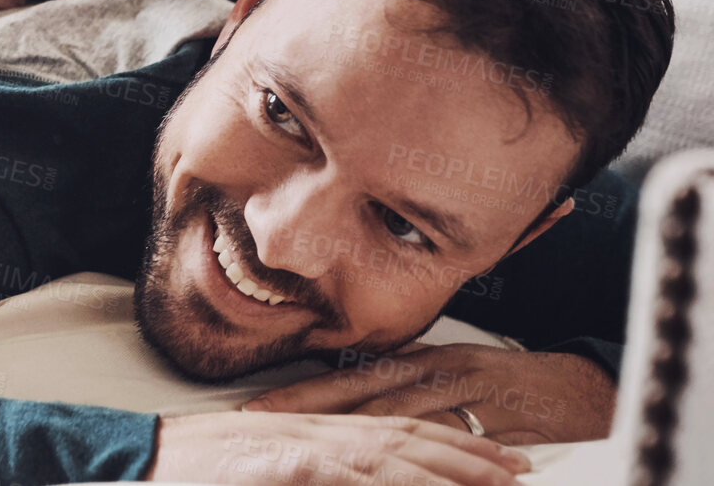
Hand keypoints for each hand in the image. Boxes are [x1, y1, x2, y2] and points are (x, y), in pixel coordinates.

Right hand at [147, 409, 532, 481]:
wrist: (145, 460)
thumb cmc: (200, 475)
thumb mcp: (271, 473)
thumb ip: (317, 474)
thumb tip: (361, 479)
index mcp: (314, 433)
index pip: (396, 432)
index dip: (452, 444)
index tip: (502, 460)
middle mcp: (313, 432)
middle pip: (403, 438)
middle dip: (467, 455)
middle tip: (524, 467)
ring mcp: (295, 446)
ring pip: (382, 455)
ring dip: (440, 468)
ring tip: (491, 481)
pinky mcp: (275, 464)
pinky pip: (336, 475)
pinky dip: (373, 480)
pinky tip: (404, 485)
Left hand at [244, 342, 615, 446]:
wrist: (581, 387)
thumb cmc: (505, 389)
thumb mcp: (448, 380)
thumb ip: (400, 394)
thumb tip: (343, 412)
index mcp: (416, 361)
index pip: (346, 378)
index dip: (299, 394)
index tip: (253, 410)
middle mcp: (434, 369)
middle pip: (360, 393)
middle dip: (307, 412)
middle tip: (259, 427)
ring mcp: (466, 391)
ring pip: (401, 417)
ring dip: (353, 438)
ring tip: (311, 454)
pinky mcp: (498, 418)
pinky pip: (454, 441)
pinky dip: (424, 459)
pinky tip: (392, 472)